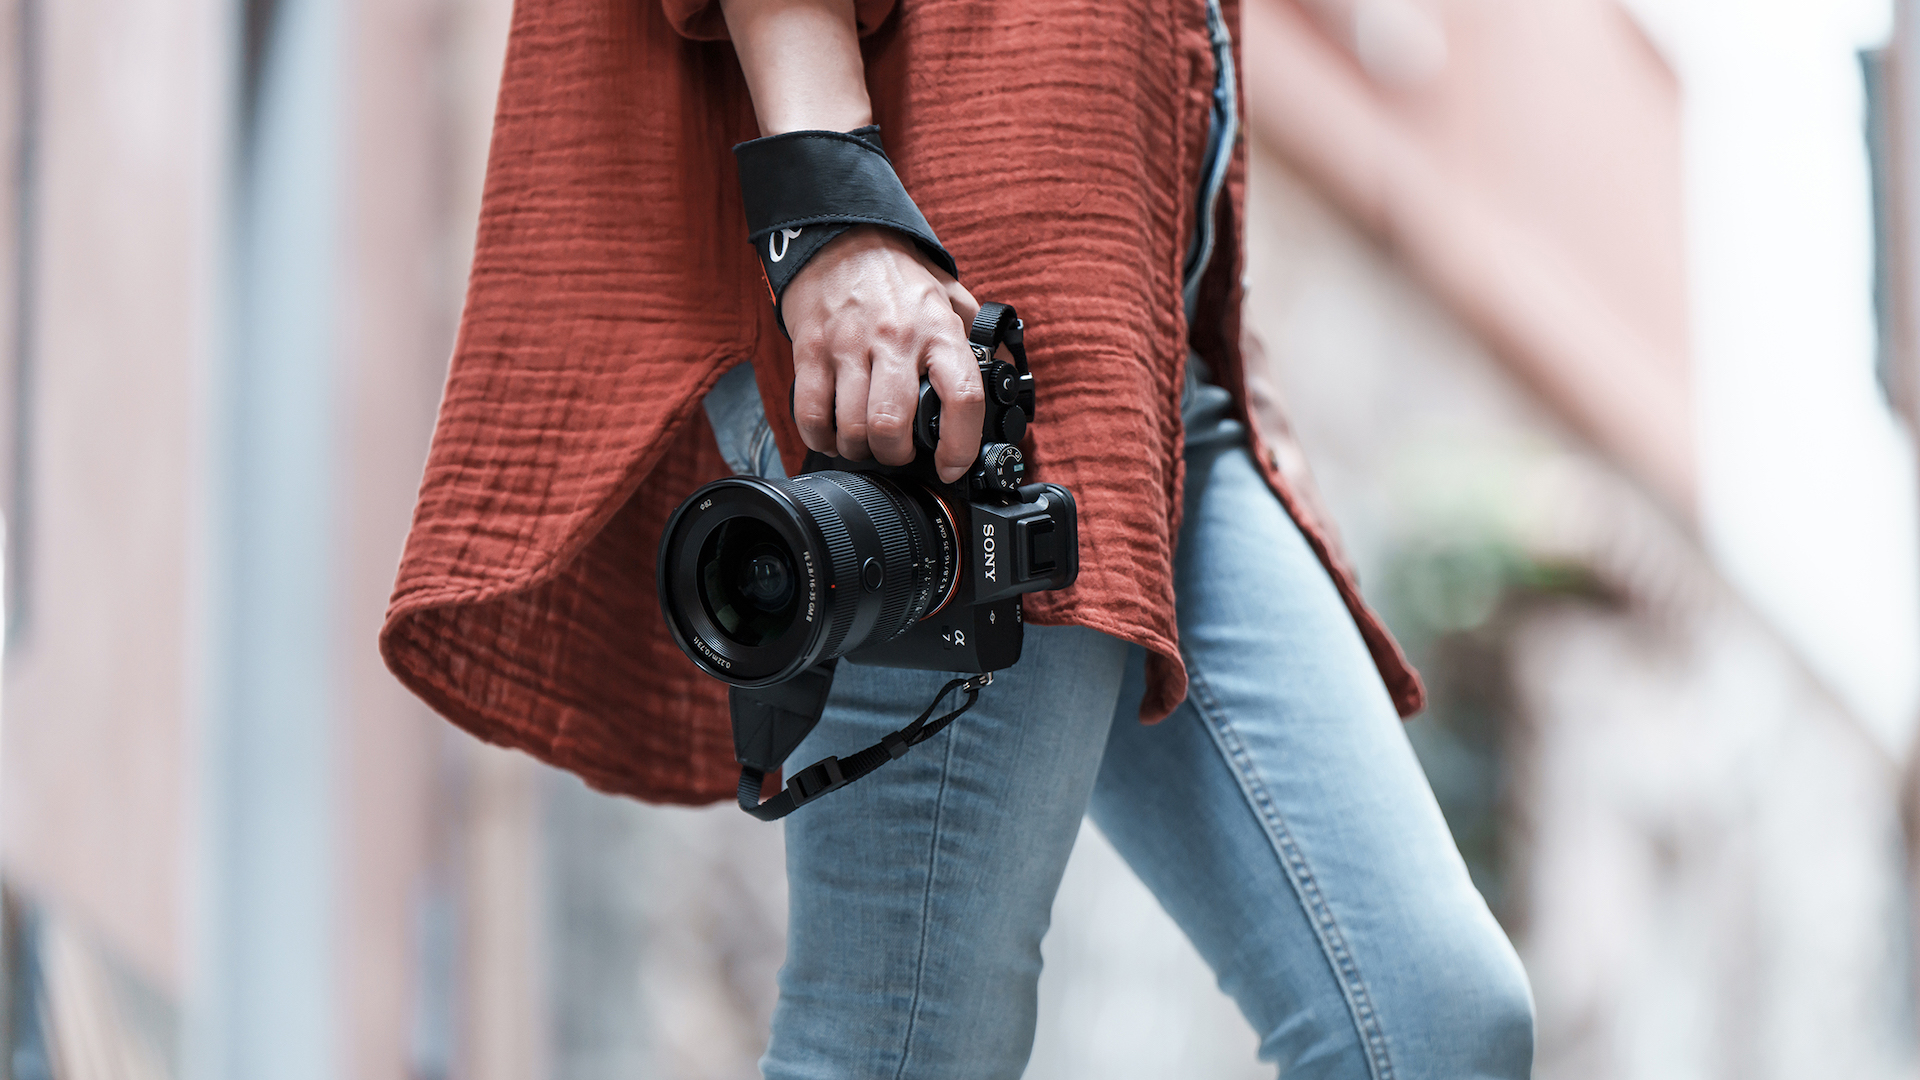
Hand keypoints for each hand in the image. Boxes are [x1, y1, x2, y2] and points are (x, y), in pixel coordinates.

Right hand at [781, 225, 985, 483]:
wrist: (842, 234)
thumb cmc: (898, 275)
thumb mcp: (950, 297)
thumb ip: (977, 336)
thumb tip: (1006, 371)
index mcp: (939, 330)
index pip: (962, 397)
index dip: (960, 445)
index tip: (951, 465)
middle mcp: (896, 339)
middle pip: (892, 426)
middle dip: (895, 455)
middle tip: (898, 452)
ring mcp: (848, 344)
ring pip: (851, 427)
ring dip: (858, 449)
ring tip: (864, 442)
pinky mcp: (810, 349)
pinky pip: (809, 414)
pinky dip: (820, 437)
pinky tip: (832, 431)